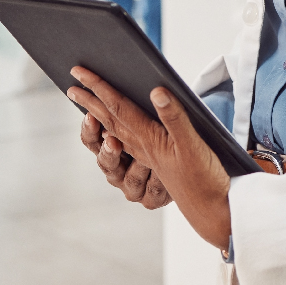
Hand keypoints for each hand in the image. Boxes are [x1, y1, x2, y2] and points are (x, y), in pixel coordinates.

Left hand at [69, 68, 231, 249]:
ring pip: (116, 133)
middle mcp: (143, 148)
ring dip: (100, 117)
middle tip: (71, 85)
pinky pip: (129, 144)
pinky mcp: (158, 163)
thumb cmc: (205, 178)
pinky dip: (117, 133)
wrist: (213, 211)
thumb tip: (156, 91)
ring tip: (87, 105)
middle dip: (90, 101)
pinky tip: (114, 132)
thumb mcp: (193, 145)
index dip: (98, 87)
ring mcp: (148, 157)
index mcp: (148, 140)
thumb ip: (174, 118)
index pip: (117, 108)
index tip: (79, 73)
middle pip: (110, 120)